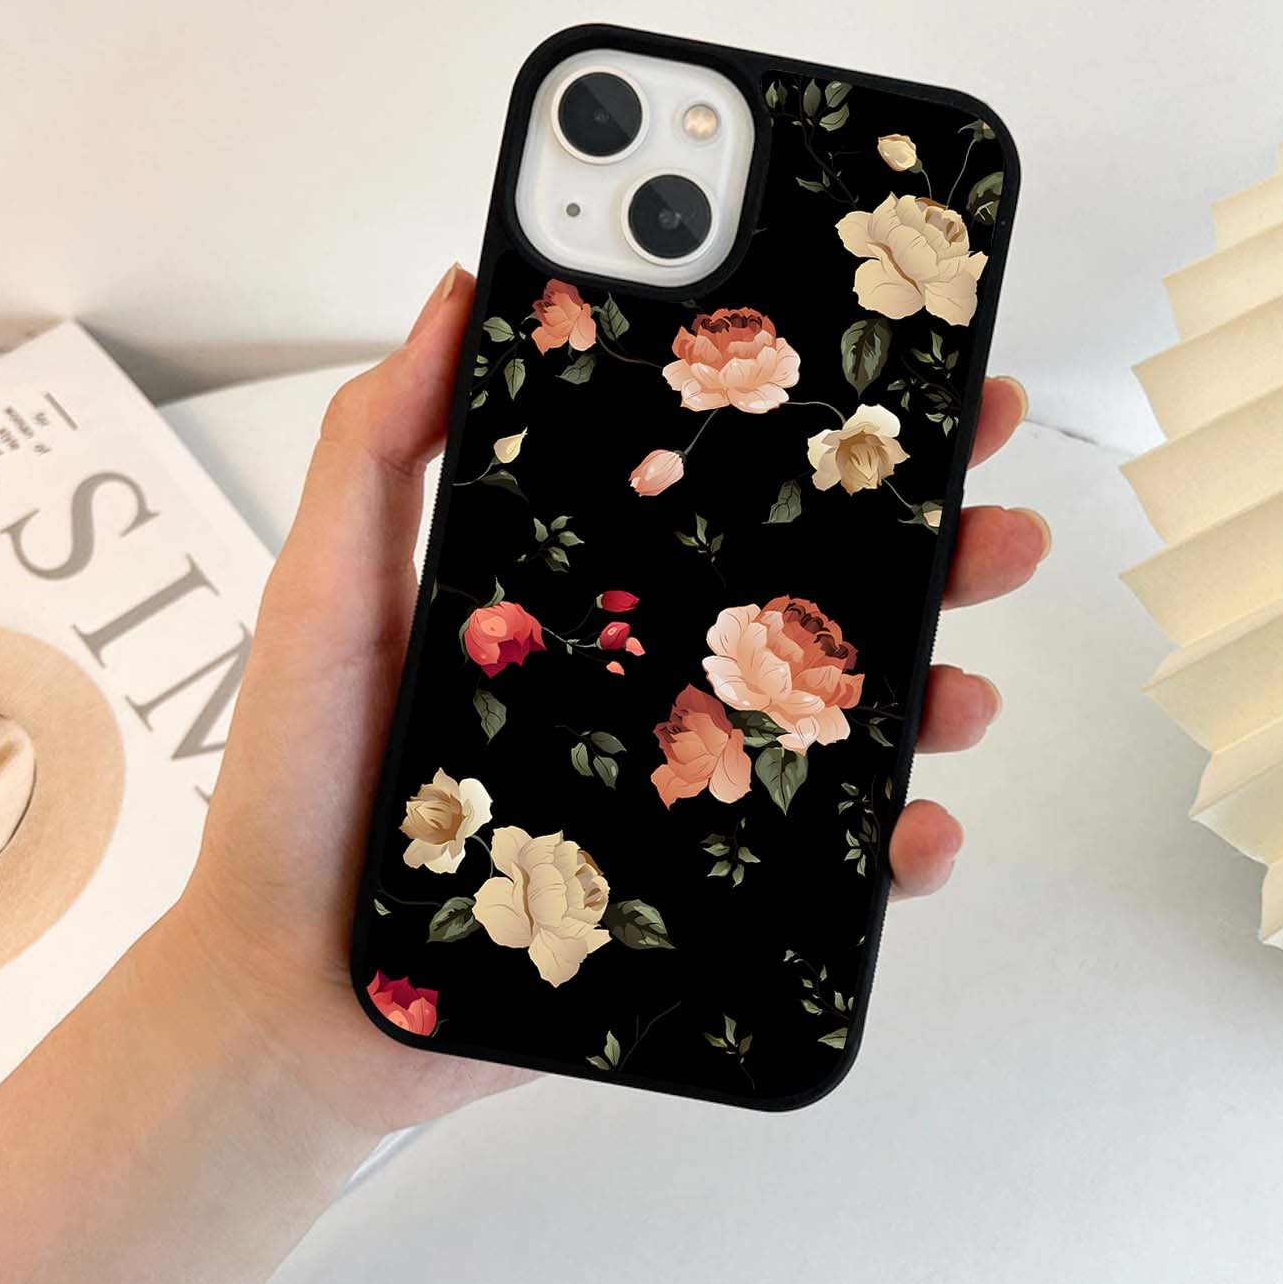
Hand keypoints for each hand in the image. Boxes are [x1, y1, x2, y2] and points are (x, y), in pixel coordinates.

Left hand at [173, 264, 1049, 1136]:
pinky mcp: (702, 891)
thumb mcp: (332, 591)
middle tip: (982, 482)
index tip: (886, 358)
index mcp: (592, 588)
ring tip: (967, 674)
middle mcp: (655, 674)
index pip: (720, 489)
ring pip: (846, 718)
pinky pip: (826, 865)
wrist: (300, 990)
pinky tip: (918, 829)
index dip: (806, 422)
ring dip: (932, 683)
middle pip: (812, 587)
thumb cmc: (308, 788)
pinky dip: (892, 849)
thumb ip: (380, 445)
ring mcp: (686, 782)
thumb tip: (455, 293)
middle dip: (917, 531)